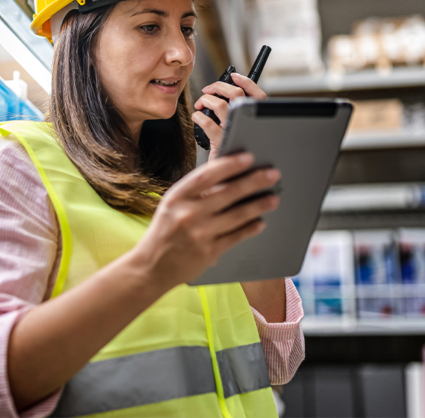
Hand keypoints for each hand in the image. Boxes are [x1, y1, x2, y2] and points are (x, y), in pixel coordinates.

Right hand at [133, 152, 280, 288]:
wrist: (151, 267)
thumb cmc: (165, 230)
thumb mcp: (172, 204)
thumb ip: (196, 191)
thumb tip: (228, 175)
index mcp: (178, 196)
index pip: (208, 175)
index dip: (230, 164)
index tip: (248, 157)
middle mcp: (189, 213)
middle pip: (228, 193)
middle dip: (254, 181)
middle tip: (272, 174)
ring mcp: (200, 234)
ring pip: (238, 215)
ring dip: (259, 205)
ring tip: (273, 198)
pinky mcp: (209, 252)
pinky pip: (236, 237)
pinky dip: (250, 228)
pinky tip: (260, 222)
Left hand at [191, 73, 266, 158]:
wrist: (230, 178)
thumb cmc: (233, 154)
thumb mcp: (242, 133)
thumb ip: (241, 116)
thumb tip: (226, 94)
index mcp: (257, 121)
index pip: (259, 95)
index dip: (246, 82)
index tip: (234, 76)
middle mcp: (249, 126)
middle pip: (236, 94)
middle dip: (219, 86)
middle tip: (209, 90)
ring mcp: (236, 133)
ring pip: (220, 105)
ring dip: (206, 100)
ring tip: (201, 104)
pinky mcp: (221, 142)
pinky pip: (207, 122)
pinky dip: (199, 116)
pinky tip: (197, 117)